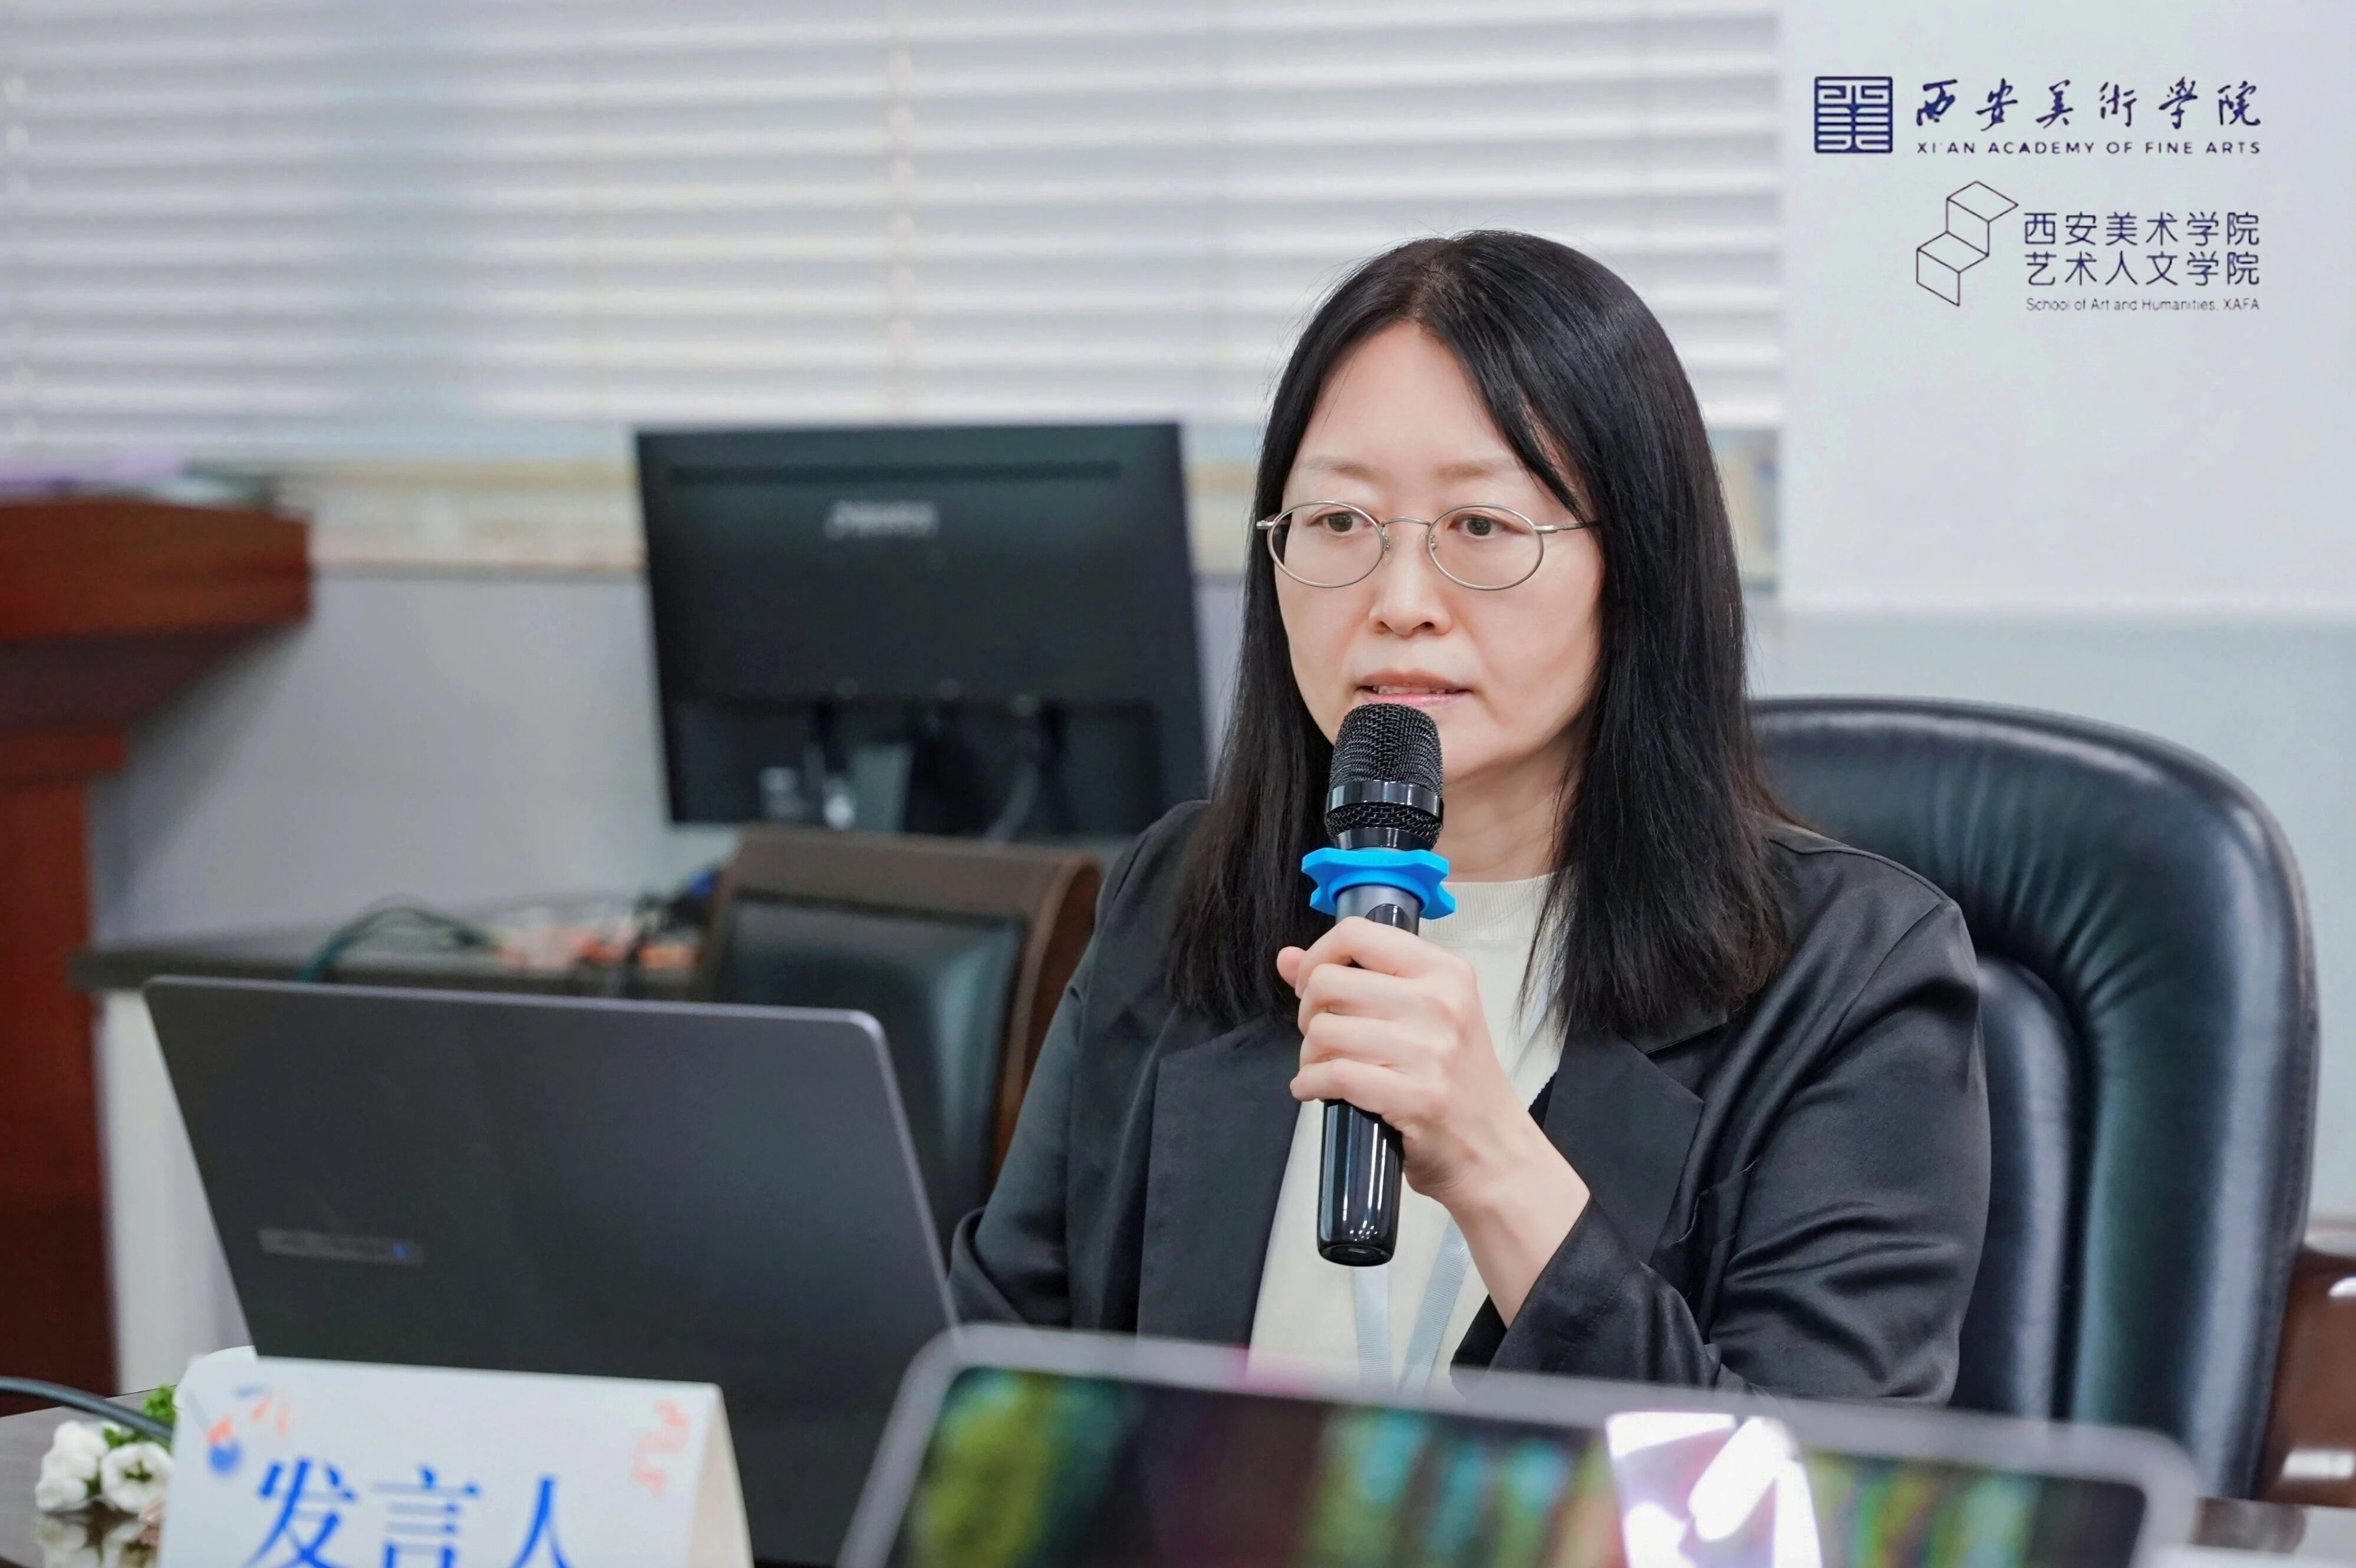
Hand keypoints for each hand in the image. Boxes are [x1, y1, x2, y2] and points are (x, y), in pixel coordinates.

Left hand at [1278, 917, 1588, 1319]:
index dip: (1317, 958)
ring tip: (1326, 1068)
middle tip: (1323, 1037)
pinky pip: (1333, 1075)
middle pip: (1328, 984)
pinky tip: (1318, 1090)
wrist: (1494, 1150)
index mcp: (1445, 972)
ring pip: (1324, 1032)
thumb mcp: (1421, 1015)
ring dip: (1310, 1056)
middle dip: (1309, 1014)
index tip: (1310, 984)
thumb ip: (1356, 980)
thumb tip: (1288, 958)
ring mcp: (1430, 1050)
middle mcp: (1440, 1003)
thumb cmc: (1457, 1082)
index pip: (1356, 933)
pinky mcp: (1415, 1096)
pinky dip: (1311, 1085)